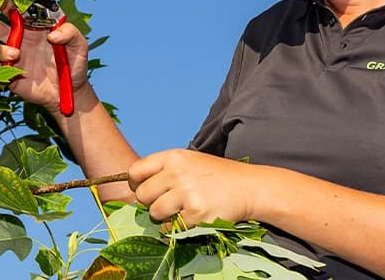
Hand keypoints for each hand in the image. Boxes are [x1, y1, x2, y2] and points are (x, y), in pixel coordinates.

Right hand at [0, 4, 90, 112]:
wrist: (69, 92)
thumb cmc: (74, 64)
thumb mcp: (80, 45)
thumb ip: (70, 33)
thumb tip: (53, 35)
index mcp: (34, 27)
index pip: (17, 11)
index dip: (7, 3)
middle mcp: (20, 39)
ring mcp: (13, 56)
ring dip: (1, 48)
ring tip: (16, 53)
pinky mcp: (9, 74)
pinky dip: (0, 66)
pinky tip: (13, 66)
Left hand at [128, 149, 257, 224]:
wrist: (249, 187)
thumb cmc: (215, 175)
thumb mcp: (189, 161)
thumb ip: (164, 170)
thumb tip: (136, 188)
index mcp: (173, 157)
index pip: (135, 171)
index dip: (136, 183)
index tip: (144, 189)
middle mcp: (177, 173)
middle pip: (142, 194)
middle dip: (150, 202)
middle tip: (166, 202)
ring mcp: (187, 193)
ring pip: (154, 212)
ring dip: (163, 216)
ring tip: (179, 210)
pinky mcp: (196, 213)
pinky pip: (171, 227)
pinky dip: (178, 226)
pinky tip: (193, 216)